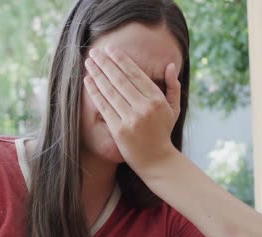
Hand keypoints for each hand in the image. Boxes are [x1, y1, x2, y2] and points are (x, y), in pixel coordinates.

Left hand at [83, 45, 180, 177]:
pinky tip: (87, 81)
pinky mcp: (119, 130)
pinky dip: (95, 92)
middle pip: (120, 80)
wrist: (156, 161)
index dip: (121, 60)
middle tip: (94, 52)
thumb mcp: (173, 109)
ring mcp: (131, 119)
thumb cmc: (163, 132)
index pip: (135, 74)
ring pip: (110, 91)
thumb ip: (172, 86)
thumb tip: (169, 65)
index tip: (110, 49)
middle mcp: (144, 108)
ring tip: (88, 62)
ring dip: (97, 74)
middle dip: (105, 63)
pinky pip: (104, 107)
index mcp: (157, 100)